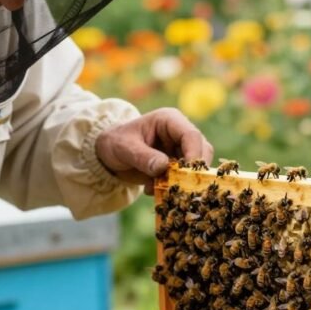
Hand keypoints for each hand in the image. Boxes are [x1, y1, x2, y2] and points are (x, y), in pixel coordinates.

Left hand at [95, 107, 213, 193]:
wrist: (108, 154)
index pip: (191, 135)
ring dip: (182, 182)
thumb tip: (164, 167)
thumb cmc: (115, 142)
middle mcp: (179, 133)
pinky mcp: (177, 166)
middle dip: (192, 171)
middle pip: (201, 151)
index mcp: (170, 120)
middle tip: (178, 187)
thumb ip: (143, 157)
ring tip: (160, 188)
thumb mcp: (124, 148)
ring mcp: (180, 150)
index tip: (187, 175)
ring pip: (195, 168)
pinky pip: (184, 178)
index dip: (194, 155)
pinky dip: (172, 187)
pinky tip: (152, 189)